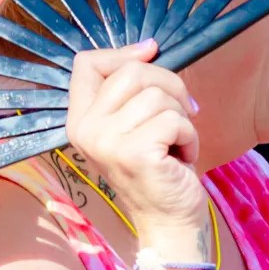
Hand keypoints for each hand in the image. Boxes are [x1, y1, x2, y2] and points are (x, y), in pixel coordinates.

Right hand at [64, 40, 207, 240]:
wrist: (169, 223)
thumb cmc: (158, 169)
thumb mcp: (133, 124)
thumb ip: (132, 89)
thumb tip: (149, 46)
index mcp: (79, 120)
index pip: (87, 63)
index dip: (123, 54)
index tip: (151, 54)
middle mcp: (85, 130)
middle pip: (131, 72)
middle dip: (169, 85)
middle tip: (181, 113)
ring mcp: (107, 142)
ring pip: (157, 95)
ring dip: (181, 118)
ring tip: (176, 143)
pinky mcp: (135, 153)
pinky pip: (174, 119)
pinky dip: (189, 136)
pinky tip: (181, 157)